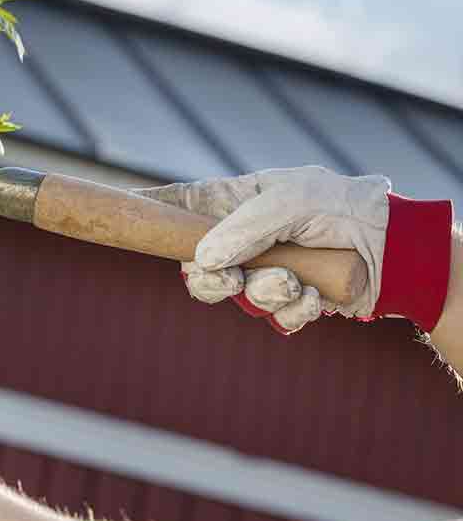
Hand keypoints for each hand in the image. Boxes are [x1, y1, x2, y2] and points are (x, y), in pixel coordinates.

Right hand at [140, 166, 452, 332]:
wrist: (398, 252)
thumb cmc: (342, 208)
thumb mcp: (290, 202)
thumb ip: (241, 228)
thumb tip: (201, 259)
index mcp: (236, 204)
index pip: (179, 207)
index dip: (149, 213)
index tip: (121, 217)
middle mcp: (244, 238)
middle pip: (194, 268)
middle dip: (209, 282)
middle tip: (230, 281)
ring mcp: (265, 270)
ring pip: (233, 298)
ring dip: (266, 294)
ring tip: (297, 283)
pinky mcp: (290, 300)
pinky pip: (271, 318)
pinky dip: (294, 310)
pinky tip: (316, 297)